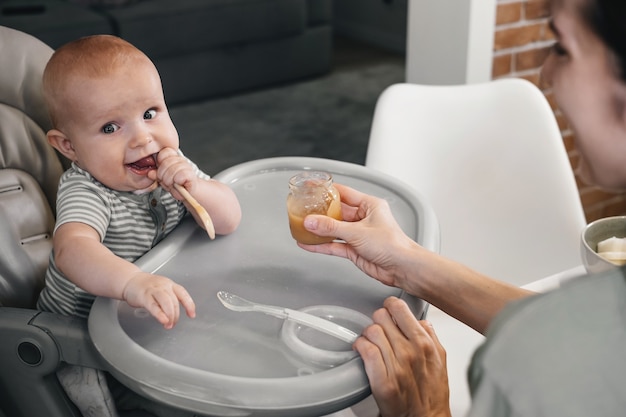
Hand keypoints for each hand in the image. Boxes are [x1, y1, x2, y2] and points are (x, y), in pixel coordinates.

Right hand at [122, 272, 195, 328]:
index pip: (183, 294)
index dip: (189, 305)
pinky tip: (163, 320)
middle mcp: (164, 286)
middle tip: (173, 323)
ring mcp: (154, 290)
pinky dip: (160, 314)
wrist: (130, 280)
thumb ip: (170, 300)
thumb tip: (175, 314)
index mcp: (170, 285)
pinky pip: (154, 306)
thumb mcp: (162, 290)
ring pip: (167, 302)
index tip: (192, 315)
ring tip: (169, 325)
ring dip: (170, 316)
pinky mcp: (144, 296)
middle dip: (176, 315)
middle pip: (175, 301)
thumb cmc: (146, 287)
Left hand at [149, 147, 196, 197]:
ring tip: (172, 184)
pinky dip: (177, 181)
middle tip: (165, 181)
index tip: (161, 171)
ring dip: (169, 180)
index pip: (164, 152)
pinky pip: (181, 175)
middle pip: (166, 162)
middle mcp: (181, 160)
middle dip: (162, 174)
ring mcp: (187, 166)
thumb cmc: (178, 185)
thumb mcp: (164, 180)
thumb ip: (157, 175)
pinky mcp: (191, 174)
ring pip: (173, 169)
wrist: (191, 192)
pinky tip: (179, 184)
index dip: (160, 162)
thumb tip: (150, 173)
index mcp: (173, 159)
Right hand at [298, 184, 422, 287]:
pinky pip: (334, 245)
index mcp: (369, 205)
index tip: (313, 187)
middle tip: (303, 210)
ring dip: (319, 230)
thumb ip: (331, 227)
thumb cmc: (393, 245)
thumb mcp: (357, 232)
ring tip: (302, 227)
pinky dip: (321, 245)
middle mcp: (364, 218)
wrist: (402, 268)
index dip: (327, 190)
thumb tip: (312, 222)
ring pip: (334, 229)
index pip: (344, 193)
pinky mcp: (355, 249)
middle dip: (320, 213)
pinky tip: (308, 244)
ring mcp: (358, 234)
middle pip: (336, 212)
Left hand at [354, 297, 450, 416]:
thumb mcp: (440, 358)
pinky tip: (362, 349)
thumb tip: (421, 321)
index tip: (388, 309)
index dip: (390, 306)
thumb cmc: (432, 392)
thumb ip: (431, 336)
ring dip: (367, 334)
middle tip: (379, 328)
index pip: (399, 308)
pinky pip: (365, 350)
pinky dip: (360, 346)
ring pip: (371, 331)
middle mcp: (410, 351)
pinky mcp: (382, 380)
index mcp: (424, 343)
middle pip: (381, 316)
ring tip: (370, 340)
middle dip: (378, 320)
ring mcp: (396, 366)